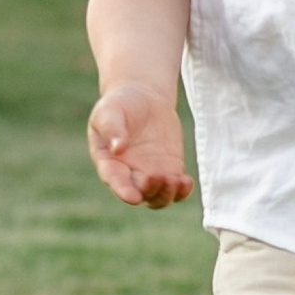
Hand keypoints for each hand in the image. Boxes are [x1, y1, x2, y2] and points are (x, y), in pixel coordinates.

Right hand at [87, 81, 193, 208]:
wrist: (142, 96)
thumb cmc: (119, 103)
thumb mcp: (109, 111)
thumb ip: (112, 128)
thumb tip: (118, 148)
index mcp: (109, 162)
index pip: (115, 181)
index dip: (124, 191)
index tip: (134, 197)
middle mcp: (128, 174)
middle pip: (139, 194)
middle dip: (150, 190)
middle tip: (160, 176)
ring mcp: (150, 174)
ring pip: (158, 198)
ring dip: (167, 195)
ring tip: (176, 180)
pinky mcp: (169, 169)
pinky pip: (176, 190)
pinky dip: (182, 192)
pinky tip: (186, 181)